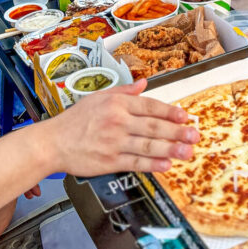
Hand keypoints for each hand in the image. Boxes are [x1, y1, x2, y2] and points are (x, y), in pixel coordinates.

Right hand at [48, 80, 198, 174]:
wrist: (53, 142)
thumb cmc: (75, 120)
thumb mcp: (98, 97)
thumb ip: (123, 91)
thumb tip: (143, 83)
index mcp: (117, 104)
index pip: (150, 106)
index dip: (170, 112)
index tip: (185, 116)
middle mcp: (118, 121)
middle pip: (153, 126)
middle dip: (177, 131)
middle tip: (194, 135)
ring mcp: (114, 142)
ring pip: (148, 145)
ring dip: (171, 149)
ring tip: (187, 152)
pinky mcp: (109, 161)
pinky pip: (135, 162)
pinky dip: (152, 164)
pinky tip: (166, 164)